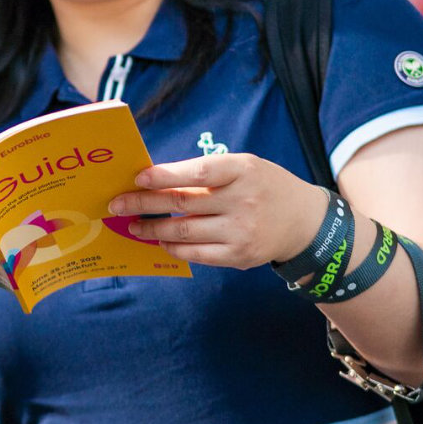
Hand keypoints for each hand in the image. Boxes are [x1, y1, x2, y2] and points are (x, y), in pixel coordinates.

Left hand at [107, 153, 330, 270]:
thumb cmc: (263, 186)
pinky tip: (160, 241)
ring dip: (152, 229)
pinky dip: (173, 248)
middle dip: (143, 204)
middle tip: (117, 204)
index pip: (197, 171)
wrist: (304, 222)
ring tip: (132, 226)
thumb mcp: (244, 167)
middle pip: (182, 202)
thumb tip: (155, 180)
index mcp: (242, 170)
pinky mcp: (239, 256)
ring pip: (183, 231)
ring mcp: (241, 231)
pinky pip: (196, 254)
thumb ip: (206, 172)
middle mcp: (242, 200)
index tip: (138, 178)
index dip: (164, 175)